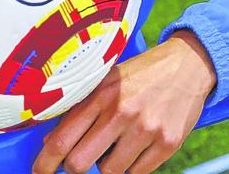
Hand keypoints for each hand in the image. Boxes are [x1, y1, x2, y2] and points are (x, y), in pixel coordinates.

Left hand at [32, 32, 214, 173]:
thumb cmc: (142, 73)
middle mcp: (122, 112)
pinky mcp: (167, 144)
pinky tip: (136, 147)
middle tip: (77, 162)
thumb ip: (81, 108)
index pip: (63, 138)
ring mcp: (146, 130)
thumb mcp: (108, 80)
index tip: (40, 171)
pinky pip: (138, 173)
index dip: (46, 162)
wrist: (189, 64)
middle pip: (80, 163)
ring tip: (116, 146)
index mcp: (102, 94)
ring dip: (107, 165)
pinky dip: (132, 167)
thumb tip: (52, 141)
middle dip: (74, 168)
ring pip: (109, 171)